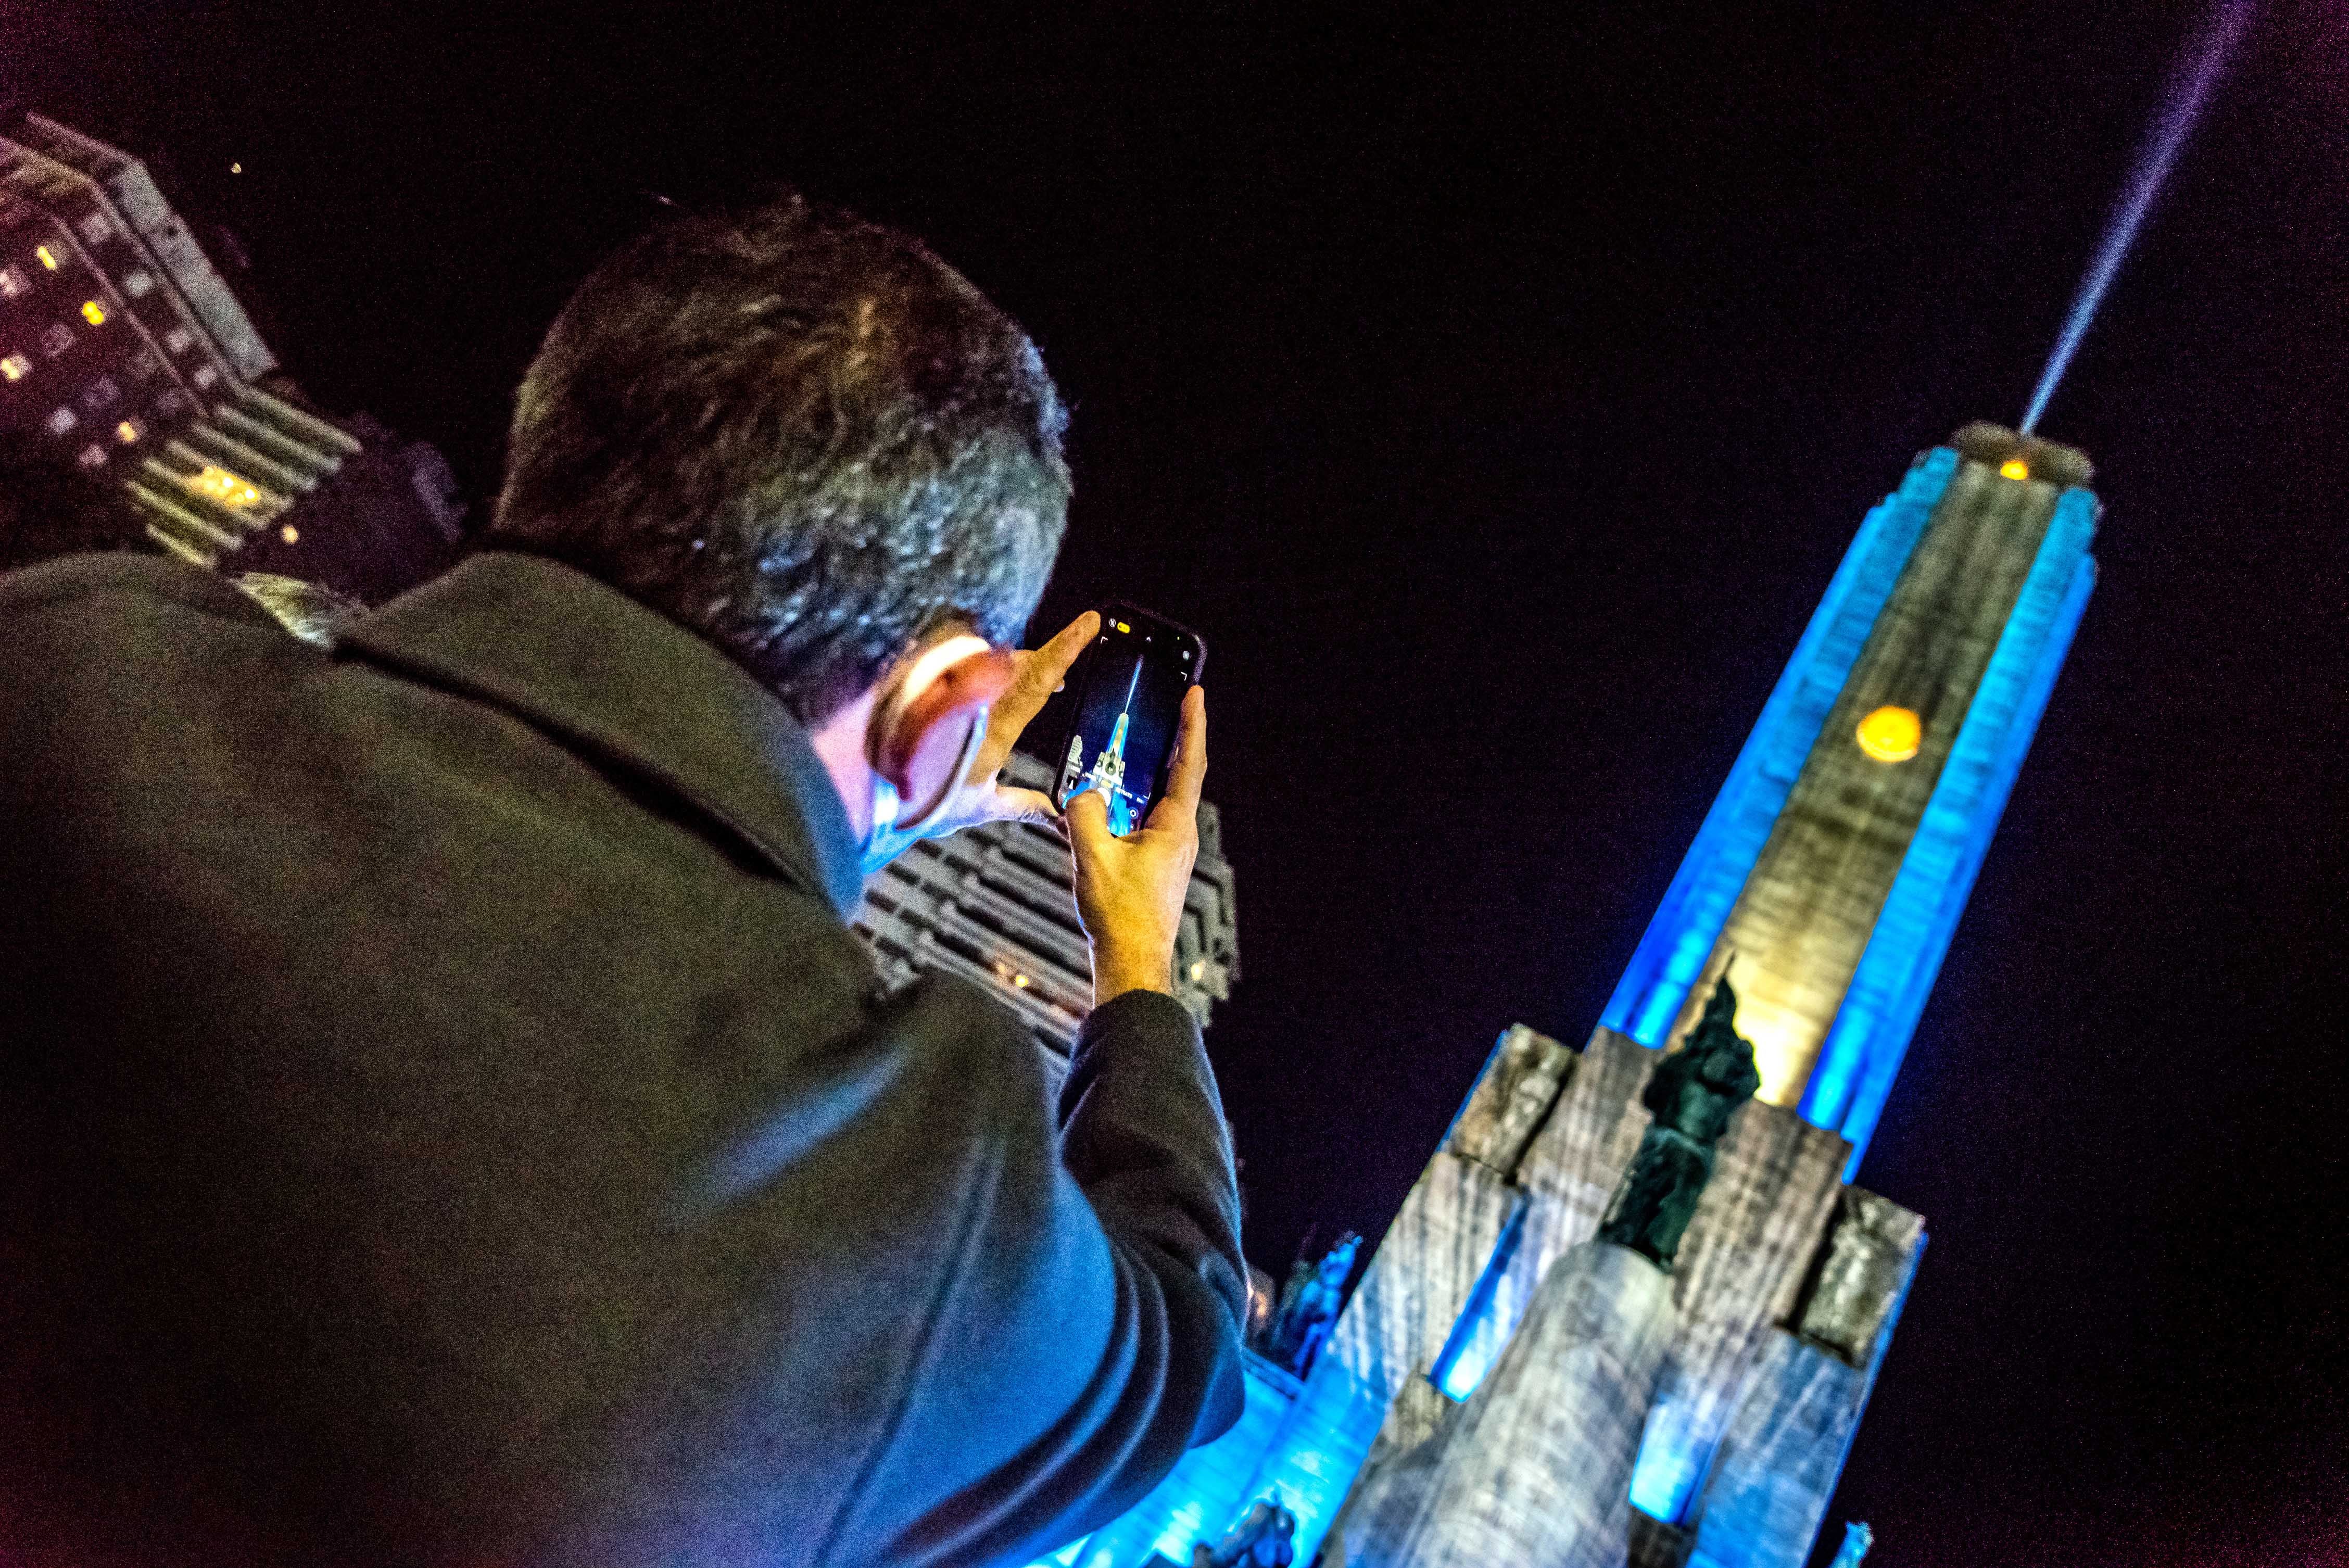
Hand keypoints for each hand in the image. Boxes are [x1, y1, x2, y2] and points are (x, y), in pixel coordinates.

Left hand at [902, 610, 1099, 840]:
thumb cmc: (919, 802)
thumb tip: (1051, 813)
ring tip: (1014, 677)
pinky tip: (965, 688)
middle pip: (1014, 663)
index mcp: (995, 728)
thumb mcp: (978, 808)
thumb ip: (1020, 805)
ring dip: (1003, 667)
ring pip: (984, 659)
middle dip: (1039, 661)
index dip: (1065, 648)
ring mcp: (941, 683)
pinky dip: (971, 670)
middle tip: (1057, 671)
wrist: (866, 793)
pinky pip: (954, 663)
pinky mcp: (916, 678)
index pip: (1038, 678)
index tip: (1087, 622)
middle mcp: (970, 698)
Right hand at [1066, 684, 1205, 1003]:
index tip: (1195, 693)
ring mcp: (1169, 851)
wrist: (1131, 962)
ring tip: (1129, 747)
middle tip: (1165, 709)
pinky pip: (1143, 820)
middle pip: (1179, 775)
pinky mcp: (1154, 865)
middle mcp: (1179, 835)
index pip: (1190, 763)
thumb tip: (1081, 792)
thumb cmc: (1120, 915)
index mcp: (1175, 827)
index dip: (1193, 725)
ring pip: (1159, 798)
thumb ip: (1083, 812)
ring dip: (1147, 772)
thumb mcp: (1092, 855)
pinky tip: (1104, 800)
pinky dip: (1129, 802)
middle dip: (1173, 740)